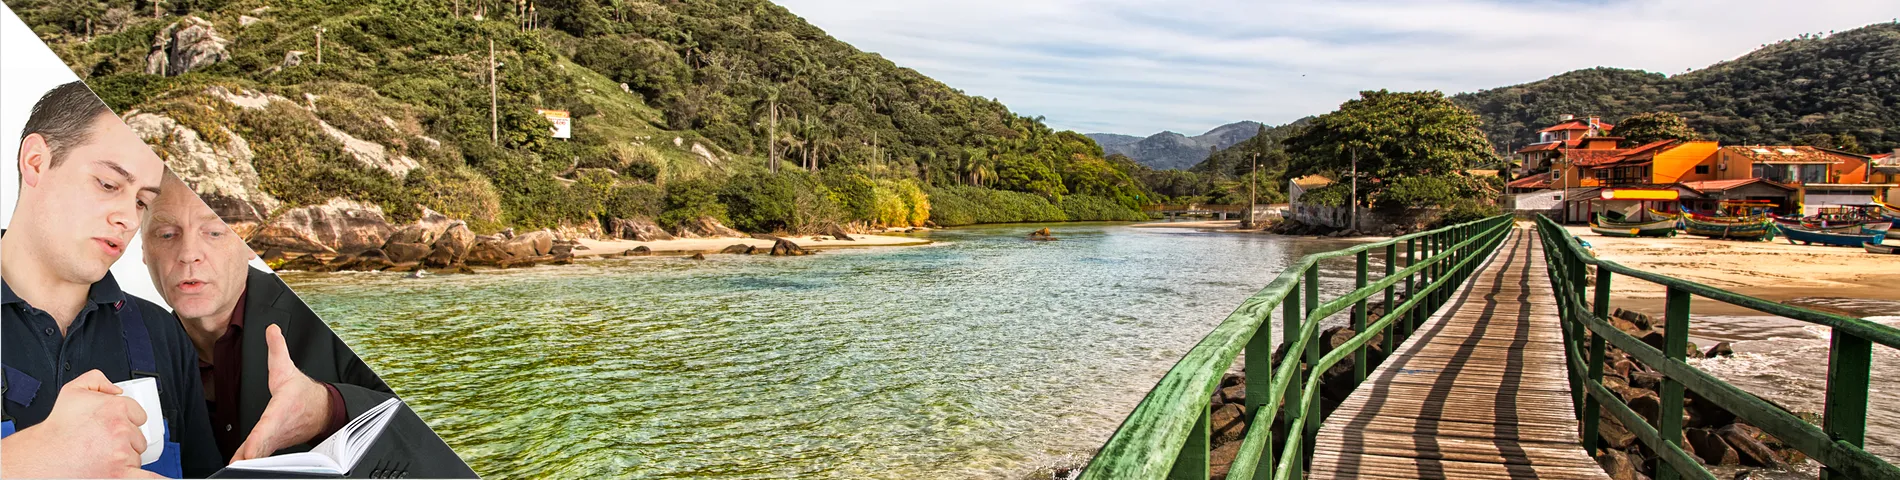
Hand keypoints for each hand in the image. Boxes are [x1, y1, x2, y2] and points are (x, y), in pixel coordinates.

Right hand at [0, 370, 163, 477]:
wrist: (41, 458)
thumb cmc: (58, 429)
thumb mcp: (73, 391)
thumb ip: (97, 379)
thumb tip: (117, 388)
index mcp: (115, 408)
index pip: (138, 414)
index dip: (126, 420)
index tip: (112, 425)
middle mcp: (121, 430)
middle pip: (137, 436)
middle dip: (123, 439)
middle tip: (101, 442)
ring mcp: (122, 454)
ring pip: (136, 455)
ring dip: (123, 456)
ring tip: (99, 455)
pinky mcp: (120, 474)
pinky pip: (148, 478)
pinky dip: (157, 479)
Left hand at [231, 324, 332, 461]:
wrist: (322, 410)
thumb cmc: (301, 393)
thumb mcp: (287, 368)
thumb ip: (277, 349)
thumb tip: (271, 329)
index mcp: (281, 409)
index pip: (268, 426)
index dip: (258, 439)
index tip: (250, 450)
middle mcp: (279, 428)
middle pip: (263, 446)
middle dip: (251, 457)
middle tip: (238, 467)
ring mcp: (277, 440)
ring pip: (261, 455)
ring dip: (249, 464)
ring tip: (234, 471)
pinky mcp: (273, 446)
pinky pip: (260, 457)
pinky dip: (250, 463)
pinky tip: (238, 468)